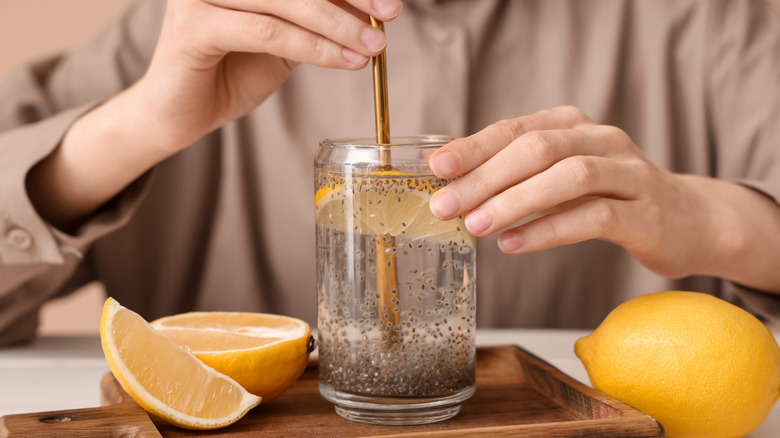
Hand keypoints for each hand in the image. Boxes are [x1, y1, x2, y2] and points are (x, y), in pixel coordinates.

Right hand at [137, 0, 402, 149]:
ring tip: (373, 46)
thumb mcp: (285, 38)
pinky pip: (268, 31)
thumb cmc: (233, 71)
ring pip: (286, 0)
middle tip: (389, 15)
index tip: (390, 0)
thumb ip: (317, 18)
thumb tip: (372, 8)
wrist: (182, 113)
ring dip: (337, 24)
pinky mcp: (193, 24)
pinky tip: (347, 60)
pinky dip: (313, 47)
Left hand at [427, 106, 752, 280]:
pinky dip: (549, 230)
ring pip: (569, 177)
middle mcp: (603, 140)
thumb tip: (451, 179)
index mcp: (575, 126)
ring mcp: (630, 174)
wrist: (689, 221)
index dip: (474, 147)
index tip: (438, 167)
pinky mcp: (647, 214)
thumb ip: (516, 175)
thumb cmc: (610, 199)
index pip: (516, 129)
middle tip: (446, 206)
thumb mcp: (561, 178)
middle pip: (538, 148)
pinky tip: (514, 244)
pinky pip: (594, 218)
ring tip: (476, 225)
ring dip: (515, 201)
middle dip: (486, 177)